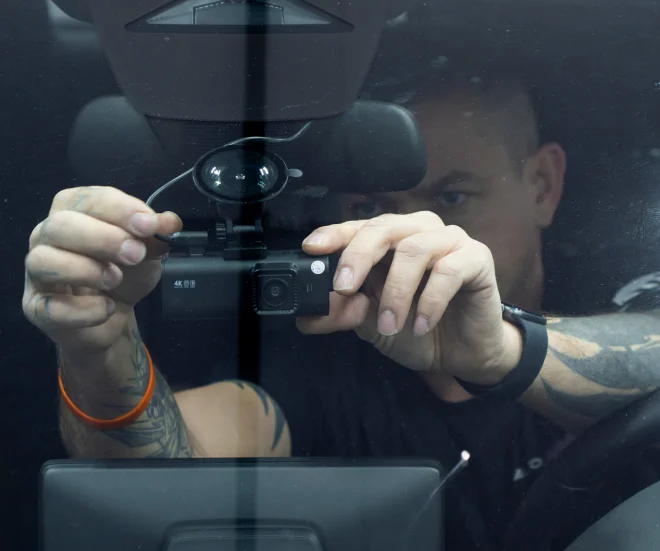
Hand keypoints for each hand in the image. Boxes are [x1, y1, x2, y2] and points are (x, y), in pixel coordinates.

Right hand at [23, 186, 181, 353]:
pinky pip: (50, 308)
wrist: (115, 317)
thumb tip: (170, 222)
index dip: (119, 209)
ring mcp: (37, 273)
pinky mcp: (38, 309)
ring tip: (115, 279)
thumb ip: (156, 234)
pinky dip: (83, 309)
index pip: (86, 199)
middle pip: (60, 225)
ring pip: (43, 261)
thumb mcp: (147, 250)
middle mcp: (47, 237)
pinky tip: (107, 308)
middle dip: (102, 238)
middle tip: (135, 254)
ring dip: (86, 270)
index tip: (149, 225)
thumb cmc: (125, 273)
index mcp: (73, 212)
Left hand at [296, 211, 521, 383]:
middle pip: (384, 229)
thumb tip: (309, 314)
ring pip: (415, 250)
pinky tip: (420, 325)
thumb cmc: (417, 329)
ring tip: (389, 326)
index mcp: (391, 241)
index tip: (312, 248)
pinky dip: (430, 301)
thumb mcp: (371, 324)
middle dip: (358, 257)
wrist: (464, 354)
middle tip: (344, 288)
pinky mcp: (477, 259)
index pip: (359, 228)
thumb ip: (343, 313)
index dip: (335, 234)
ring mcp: (450, 241)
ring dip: (395, 292)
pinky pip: (449, 270)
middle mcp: (419, 232)